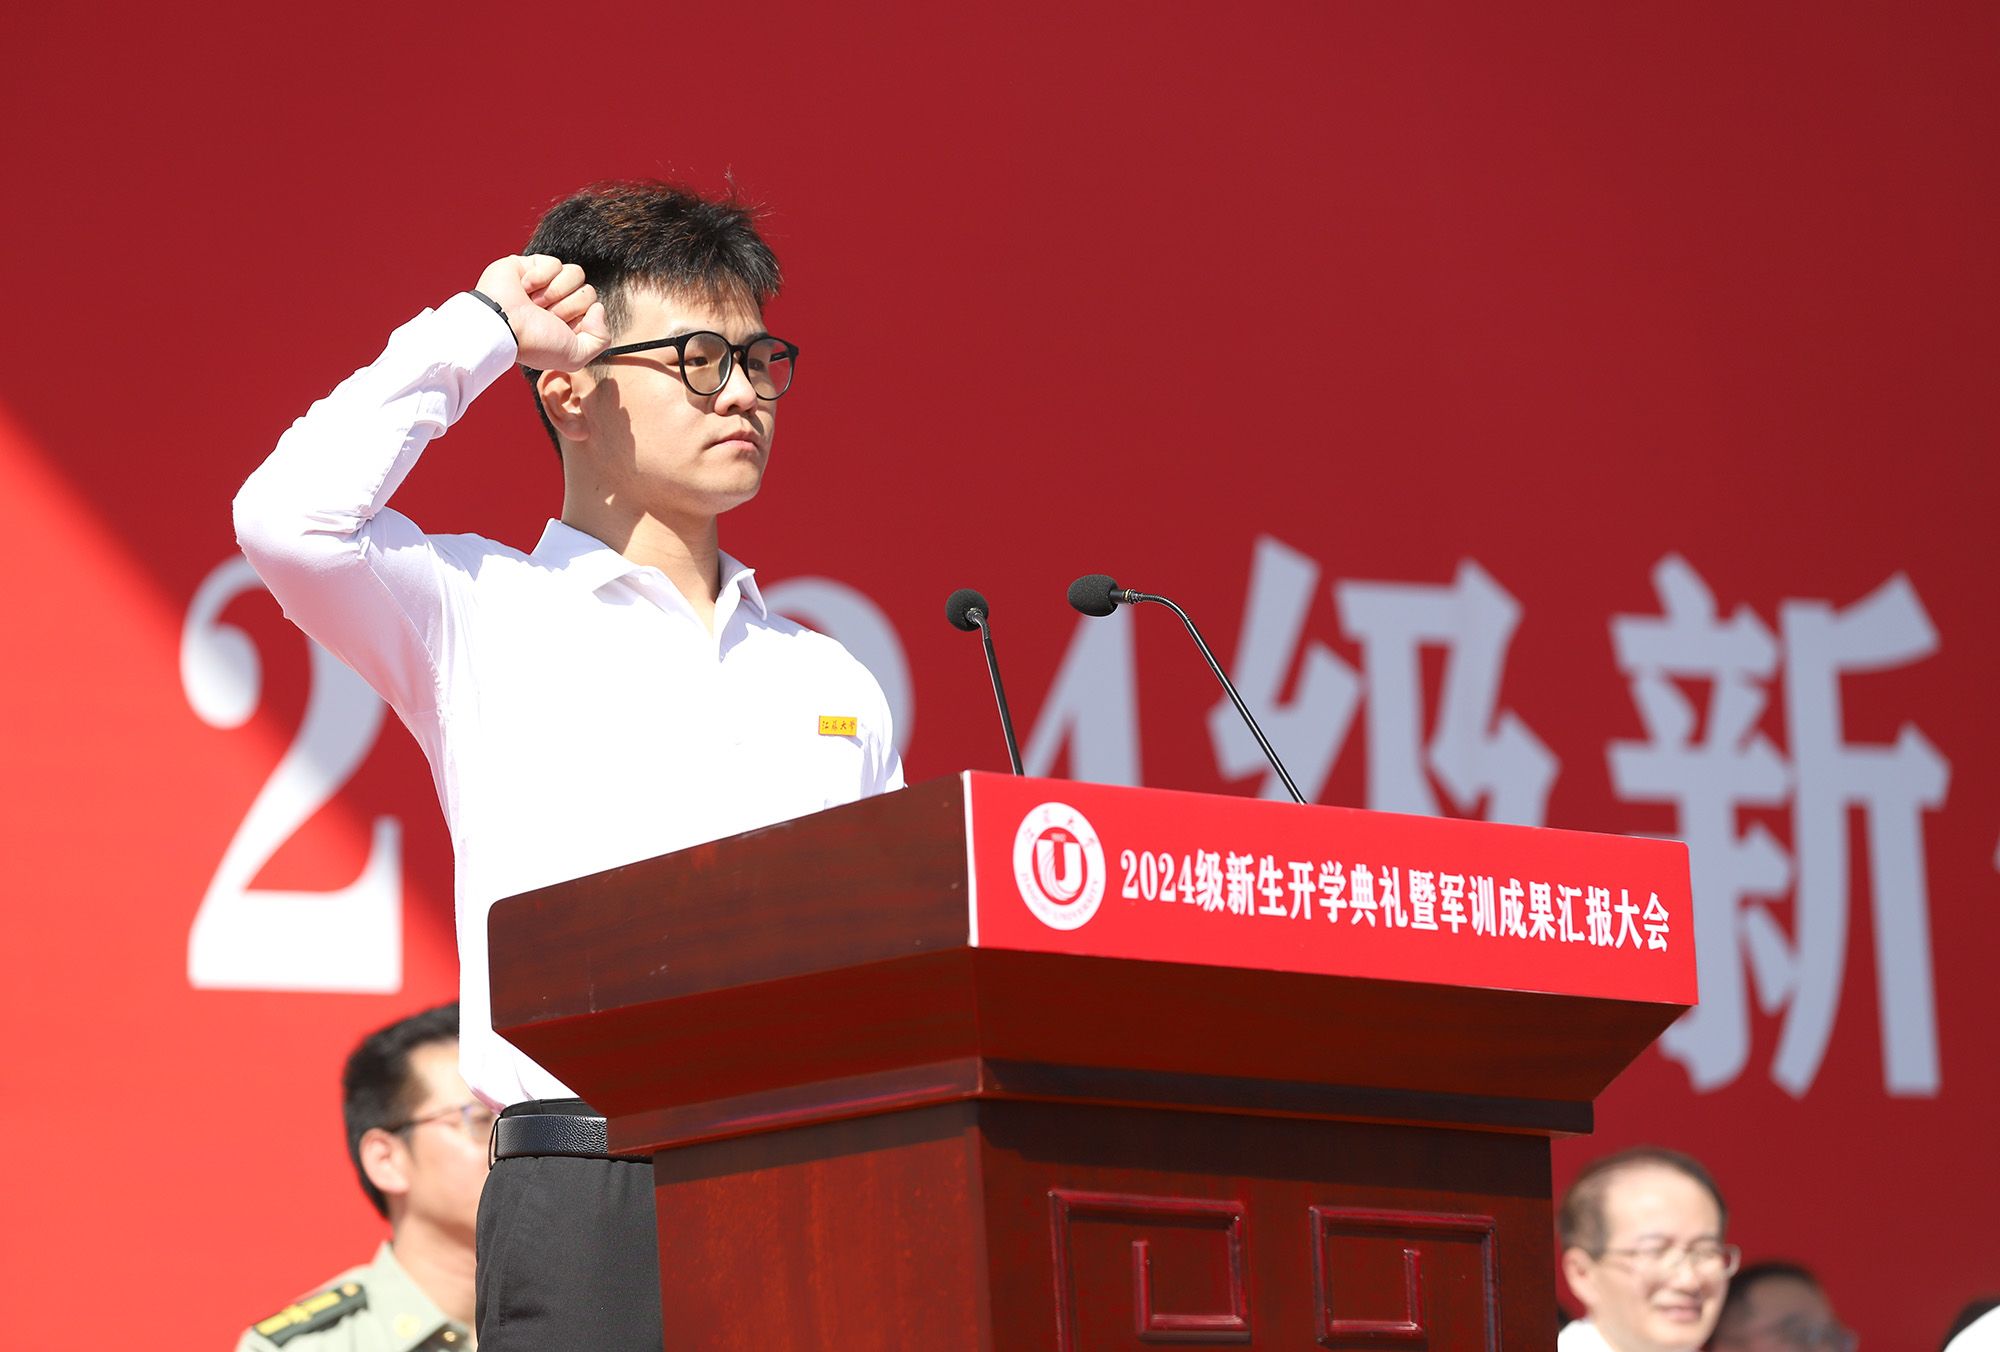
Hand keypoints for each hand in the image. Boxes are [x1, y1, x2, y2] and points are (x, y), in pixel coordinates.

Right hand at [473, 254, 610, 370]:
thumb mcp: (575, 357)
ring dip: (556, 291)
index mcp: (568, 323)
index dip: (582, 320)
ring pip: (577, 274)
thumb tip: (599, 308)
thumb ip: (600, 340)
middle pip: (588, 292)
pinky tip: (524, 288)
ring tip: (535, 302)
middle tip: (545, 315)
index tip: (560, 329)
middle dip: (569, 306)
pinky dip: (541, 277)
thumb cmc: (534, 343)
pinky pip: (555, 263)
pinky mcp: (532, 265)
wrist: (502, 324)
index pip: (595, 309)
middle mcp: (558, 303)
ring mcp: (546, 284)